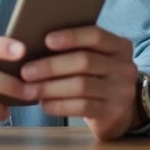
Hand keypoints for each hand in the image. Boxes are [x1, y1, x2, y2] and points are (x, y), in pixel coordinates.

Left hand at [19, 26, 139, 140]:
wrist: (119, 110)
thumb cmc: (96, 77)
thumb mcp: (95, 58)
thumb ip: (76, 49)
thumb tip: (33, 45)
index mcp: (119, 46)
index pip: (96, 35)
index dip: (71, 36)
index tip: (46, 40)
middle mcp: (125, 67)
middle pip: (84, 61)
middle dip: (51, 66)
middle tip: (25, 72)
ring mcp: (121, 91)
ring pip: (81, 86)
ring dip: (50, 87)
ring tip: (29, 89)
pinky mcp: (113, 113)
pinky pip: (82, 107)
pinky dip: (59, 105)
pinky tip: (44, 104)